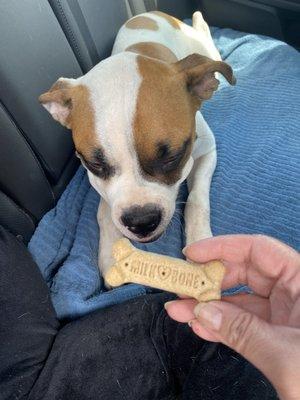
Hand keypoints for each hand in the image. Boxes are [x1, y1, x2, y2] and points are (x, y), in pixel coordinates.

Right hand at [165, 235, 299, 399]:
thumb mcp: (285, 356)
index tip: (193, 254)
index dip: (224, 248)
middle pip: (246, 273)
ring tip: (179, 310)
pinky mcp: (278, 336)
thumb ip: (242, 331)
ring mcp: (286, 316)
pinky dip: (222, 325)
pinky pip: (244, 324)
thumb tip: (201, 311)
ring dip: (209, 305)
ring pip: (241, 301)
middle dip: (210, 280)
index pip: (261, 251)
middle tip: (181, 287)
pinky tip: (199, 326)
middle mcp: (295, 294)